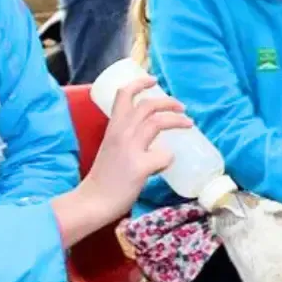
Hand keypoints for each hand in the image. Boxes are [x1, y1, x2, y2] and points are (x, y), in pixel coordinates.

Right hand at [73, 76, 191, 226]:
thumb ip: (126, 140)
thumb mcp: (111, 149)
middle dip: (168, 102)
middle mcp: (121, 133)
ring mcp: (130, 149)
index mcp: (113, 128)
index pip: (124, 95)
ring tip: (188, 123)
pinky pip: (164, 156)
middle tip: (181, 107)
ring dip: (177, 120)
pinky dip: (169, 158)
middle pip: (148, 105)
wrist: (93, 201)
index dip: (140, 84)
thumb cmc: (103, 179)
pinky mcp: (139, 167)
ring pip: (158, 122)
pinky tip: (167, 163)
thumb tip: (152, 143)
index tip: (153, 80)